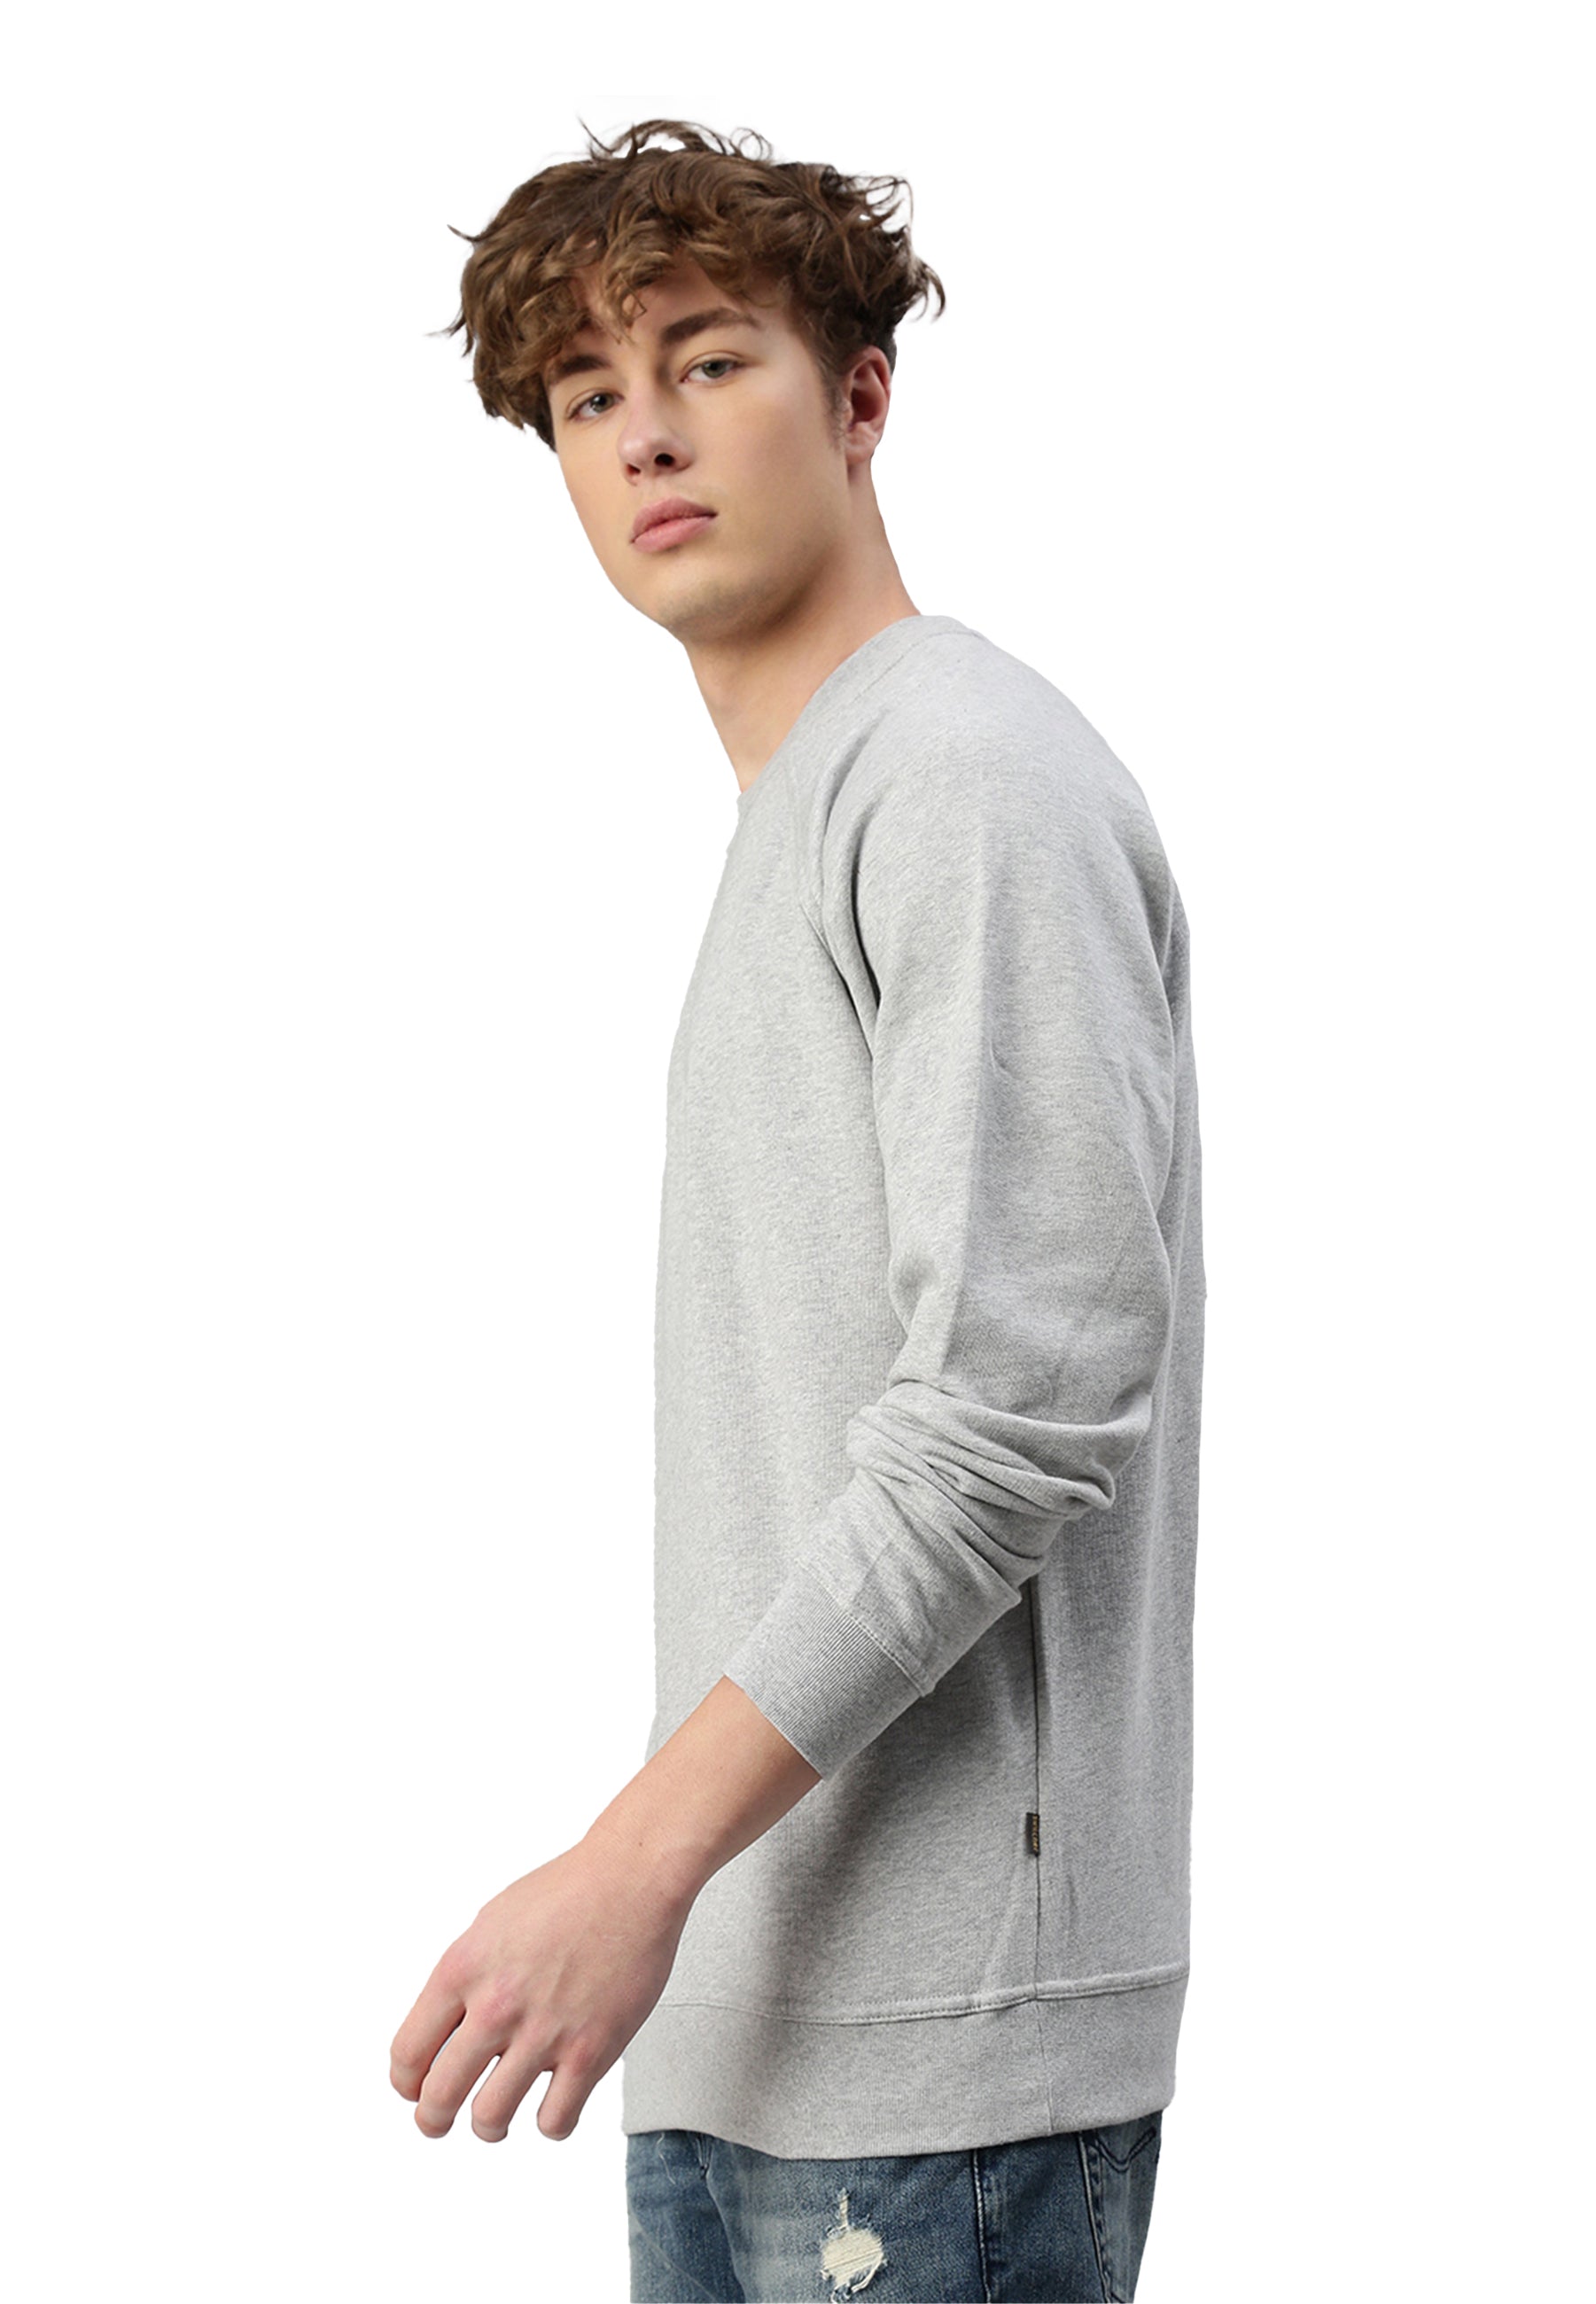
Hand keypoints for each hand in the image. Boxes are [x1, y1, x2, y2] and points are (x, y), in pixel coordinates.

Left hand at [388, 1831, 693, 2143]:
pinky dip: (549, 2124)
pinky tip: (552, 2105)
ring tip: (494, 2120)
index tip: (414, 2089)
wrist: (631, 1878)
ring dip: (487, 2127)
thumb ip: (464, 1978)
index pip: (408, 2053)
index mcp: (463, 1969)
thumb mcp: (490, 1922)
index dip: (405, 2082)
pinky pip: (554, 2121)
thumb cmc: (567, 1892)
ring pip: (490, 2119)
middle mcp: (497, 2004)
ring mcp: (544, 2031)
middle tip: (438, 2121)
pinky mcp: (591, 2051)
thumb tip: (446, 2028)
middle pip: (439, 2096)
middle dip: (433, 2119)